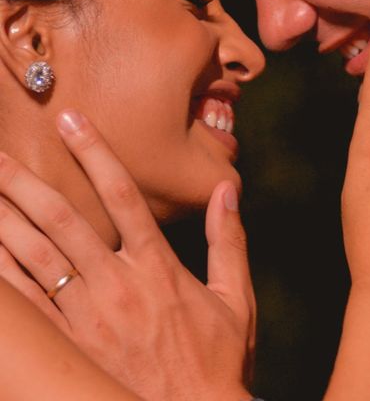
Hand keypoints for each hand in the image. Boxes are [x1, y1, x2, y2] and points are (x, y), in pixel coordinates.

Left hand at [0, 112, 255, 400]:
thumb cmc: (219, 359)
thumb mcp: (236, 297)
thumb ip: (230, 240)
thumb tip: (229, 191)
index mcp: (159, 268)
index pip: (123, 197)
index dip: (96, 155)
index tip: (72, 121)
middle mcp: (118, 285)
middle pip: (63, 221)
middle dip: (26, 182)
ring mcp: (88, 318)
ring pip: (34, 260)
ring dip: (3, 221)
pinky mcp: (70, 348)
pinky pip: (25, 308)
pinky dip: (0, 278)